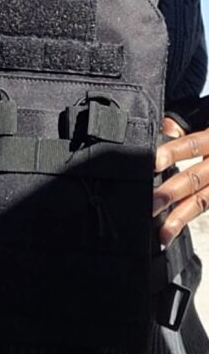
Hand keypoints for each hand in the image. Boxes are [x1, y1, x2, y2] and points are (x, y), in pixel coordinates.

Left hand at [153, 117, 208, 246]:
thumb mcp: (206, 121)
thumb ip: (186, 124)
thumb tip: (165, 126)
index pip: (192, 145)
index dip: (173, 153)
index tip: (154, 162)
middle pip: (194, 178)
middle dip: (171, 192)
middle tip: (151, 203)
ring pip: (202, 201)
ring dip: (180, 217)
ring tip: (163, 232)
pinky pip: (205, 207)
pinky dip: (188, 218)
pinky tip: (174, 232)